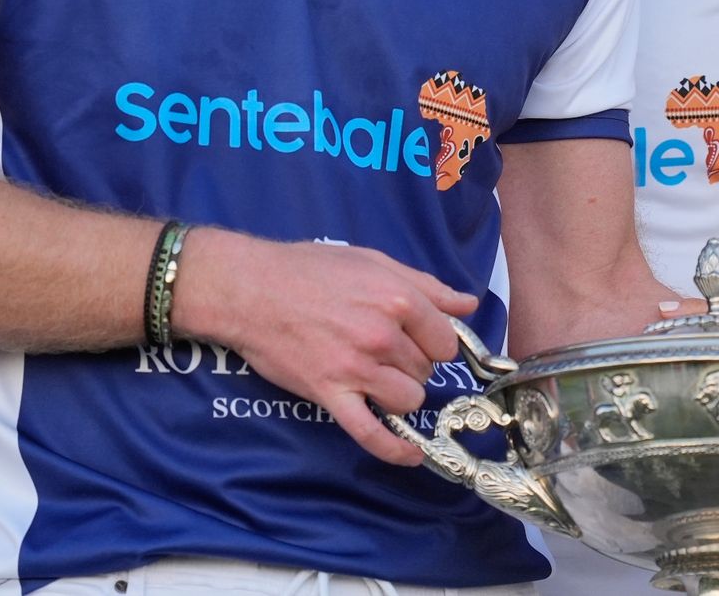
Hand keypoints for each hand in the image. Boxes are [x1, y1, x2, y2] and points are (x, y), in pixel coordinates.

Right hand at [173, 229, 478, 466]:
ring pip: (409, 399)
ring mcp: (356, 369)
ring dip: (400, 393)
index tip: (418, 339)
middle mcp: (382, 336)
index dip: (434, 342)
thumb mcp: (374, 262)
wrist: (250, 289)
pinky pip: (371, 433)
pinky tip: (411, 455)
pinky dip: (394, 449)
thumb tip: (468, 303)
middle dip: (412, 364)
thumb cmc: (310, 269)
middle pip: (426, 370)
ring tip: (378, 377)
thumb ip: (426, 286)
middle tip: (384, 349)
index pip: (445, 341)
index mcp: (398, 299)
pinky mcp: (330, 395)